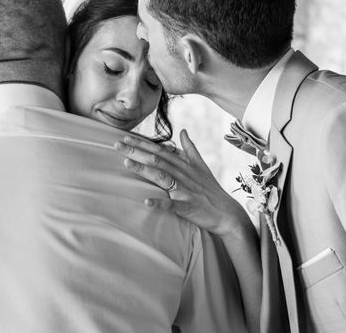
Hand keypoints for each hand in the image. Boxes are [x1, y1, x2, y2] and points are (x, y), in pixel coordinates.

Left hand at [115, 129, 247, 237]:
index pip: (160, 150)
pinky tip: (146, 201)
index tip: (125, 136)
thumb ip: (190, 148)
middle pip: (157, 160)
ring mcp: (185, 190)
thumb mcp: (201, 166)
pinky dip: (160, 203)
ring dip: (145, 170)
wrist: (228, 214)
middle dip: (137, 151)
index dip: (143, 143)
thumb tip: (183, 130)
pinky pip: (172, 205)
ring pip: (162, 177)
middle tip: (117, 144)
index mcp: (184, 165)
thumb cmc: (211, 190)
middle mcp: (183, 174)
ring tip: (127, 163)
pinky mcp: (188, 207)